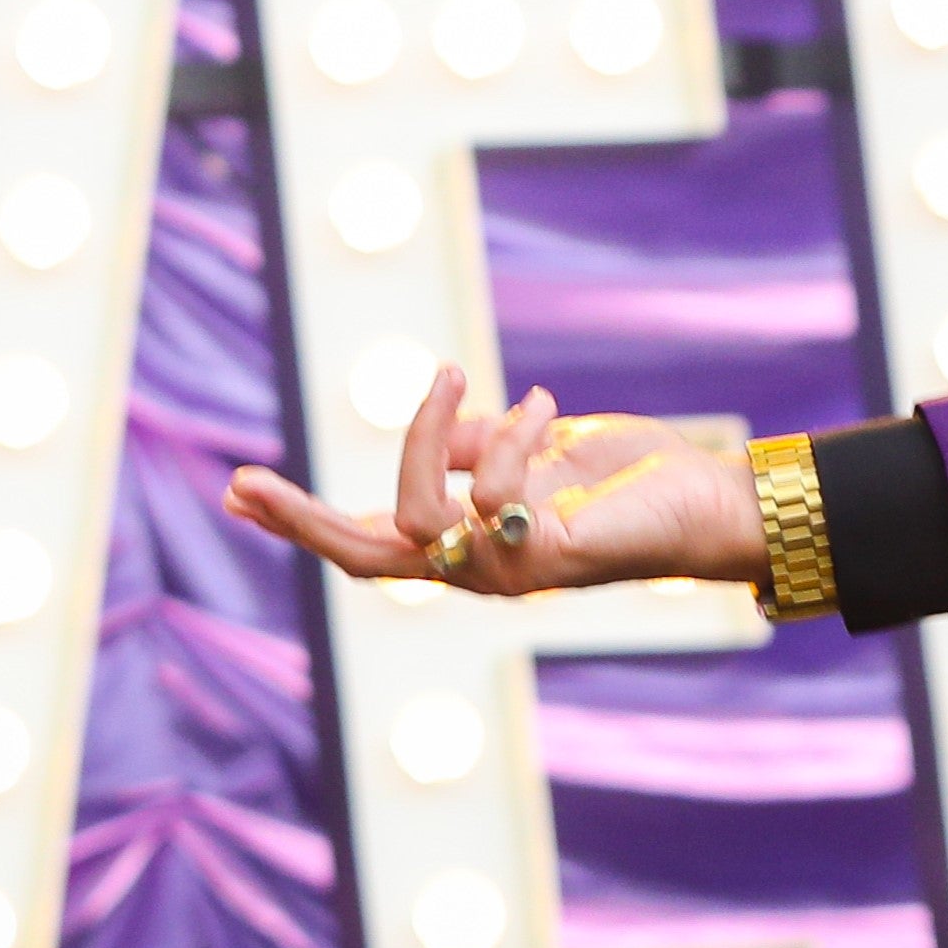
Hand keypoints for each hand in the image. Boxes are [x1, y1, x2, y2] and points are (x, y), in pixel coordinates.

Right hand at [222, 369, 767, 600]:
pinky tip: (545, 404)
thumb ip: (481, 444)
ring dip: (428, 434)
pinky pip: (490, 495)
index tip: (235, 488)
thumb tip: (442, 428)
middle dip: (300, 521)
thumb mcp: (538, 448)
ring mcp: (506, 573)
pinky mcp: (546, 560)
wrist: (711, 503)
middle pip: (362, 557)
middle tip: (244, 482)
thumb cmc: (629, 477)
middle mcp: (475, 570)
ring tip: (460, 374)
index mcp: (466, 543)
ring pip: (414, 518)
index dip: (301, 519)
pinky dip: (510, 435)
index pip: (366, 538)